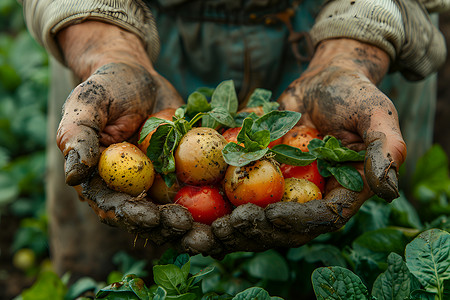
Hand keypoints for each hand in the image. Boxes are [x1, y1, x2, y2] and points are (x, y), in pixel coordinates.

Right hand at [55, 21, 200, 247]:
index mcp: (105, 183)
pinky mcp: (186, 173)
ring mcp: (162, 184)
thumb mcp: (86, 106)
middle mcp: (134, 190)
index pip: (116, 209)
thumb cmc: (107, 88)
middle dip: (171, 227)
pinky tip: (236, 201)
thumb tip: (73, 176)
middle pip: (152, 217)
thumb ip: (78, 137)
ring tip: (218, 227)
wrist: (139, 77)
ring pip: (181, 210)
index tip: (152, 217)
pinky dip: (219, 196)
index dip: (133, 217)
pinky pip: (203, 187)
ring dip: (199, 223)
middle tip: (191, 229)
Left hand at [210, 38, 406, 252]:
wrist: (324, 79)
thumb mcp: (376, 114)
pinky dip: (214, 200)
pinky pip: (236, 192)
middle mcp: (309, 199)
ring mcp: (282, 190)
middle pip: (280, 227)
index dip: (294, 221)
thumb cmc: (353, 94)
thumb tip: (390, 188)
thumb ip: (385, 148)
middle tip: (223, 228)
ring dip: (227, 226)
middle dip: (252, 232)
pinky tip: (187, 202)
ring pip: (253, 217)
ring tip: (200, 227)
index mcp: (340, 195)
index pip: (318, 219)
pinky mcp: (259, 177)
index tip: (267, 214)